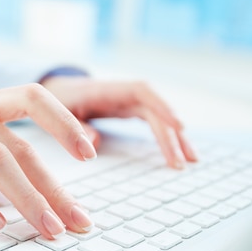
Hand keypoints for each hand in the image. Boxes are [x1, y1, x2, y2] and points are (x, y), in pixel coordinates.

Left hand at [42, 76, 197, 167]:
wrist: (60, 88)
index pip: (142, 92)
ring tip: (192, 161)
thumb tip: (91, 145)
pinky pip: (154, 122)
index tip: (178, 126)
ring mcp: (130, 102)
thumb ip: (73, 126)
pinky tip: (178, 153)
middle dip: (170, 135)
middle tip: (180, 162)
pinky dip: (166, 137)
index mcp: (109, 89)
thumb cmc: (61, 98)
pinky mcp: (131, 111)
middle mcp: (124, 94)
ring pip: (159, 117)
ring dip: (176, 137)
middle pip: (155, 111)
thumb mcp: (59, 111)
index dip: (162, 106)